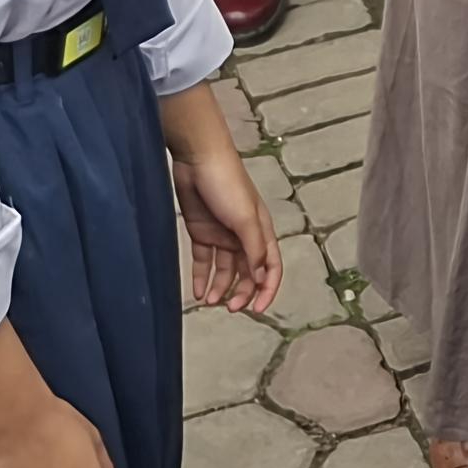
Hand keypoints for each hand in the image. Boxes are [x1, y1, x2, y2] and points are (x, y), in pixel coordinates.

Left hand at [174, 138, 282, 313]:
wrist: (196, 158)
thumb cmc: (227, 181)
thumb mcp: (245, 218)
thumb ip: (254, 249)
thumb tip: (261, 277)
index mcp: (261, 231)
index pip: (271, 266)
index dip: (267, 289)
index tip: (257, 309)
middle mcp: (244, 235)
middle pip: (248, 272)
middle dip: (241, 292)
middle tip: (230, 308)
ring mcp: (222, 234)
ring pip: (225, 270)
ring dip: (220, 288)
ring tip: (209, 301)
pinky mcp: (202, 231)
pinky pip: (204, 261)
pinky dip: (202, 277)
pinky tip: (197, 291)